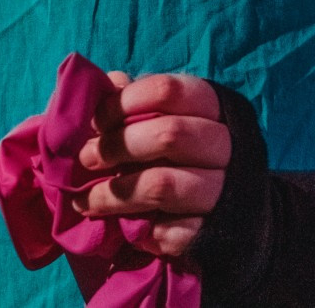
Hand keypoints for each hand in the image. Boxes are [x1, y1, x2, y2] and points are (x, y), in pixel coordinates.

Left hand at [73, 71, 230, 258]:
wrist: (228, 208)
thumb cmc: (182, 152)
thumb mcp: (164, 118)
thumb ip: (136, 101)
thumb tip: (111, 82)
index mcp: (210, 107)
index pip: (167, 90)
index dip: (124, 103)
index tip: (97, 121)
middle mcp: (224, 145)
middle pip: (169, 134)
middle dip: (117, 146)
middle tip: (86, 158)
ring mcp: (223, 189)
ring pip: (162, 184)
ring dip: (115, 194)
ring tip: (86, 201)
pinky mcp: (214, 231)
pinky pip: (172, 230)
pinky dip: (141, 230)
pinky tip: (123, 228)